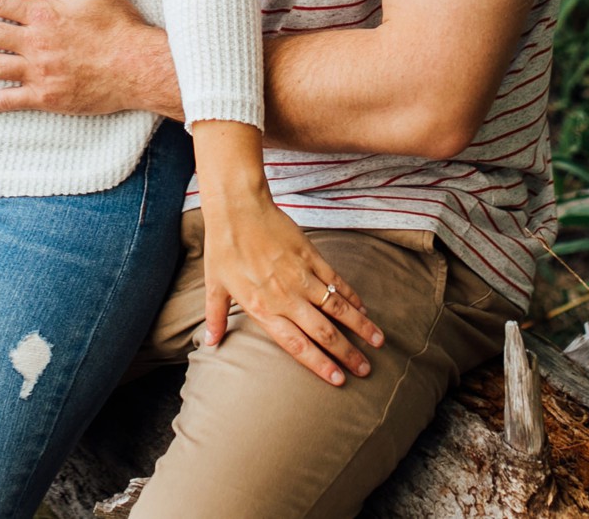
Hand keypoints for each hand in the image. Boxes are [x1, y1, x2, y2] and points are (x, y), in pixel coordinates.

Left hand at [198, 172, 383, 385]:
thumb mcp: (214, 285)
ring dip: (360, 326)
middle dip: (347, 353)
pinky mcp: (311, 256)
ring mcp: (302, 276)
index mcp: (263, 309)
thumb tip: (210, 343)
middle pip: (324, 332)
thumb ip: (216, 317)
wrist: (238, 208)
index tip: (338, 380)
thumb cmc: (223, 247)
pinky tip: (364, 308)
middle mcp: (286, 297)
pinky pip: (337, 280)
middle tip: (365, 370)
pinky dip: (352, 295)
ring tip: (377, 343)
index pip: (297, 345)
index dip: (320, 365)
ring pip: (338, 307)